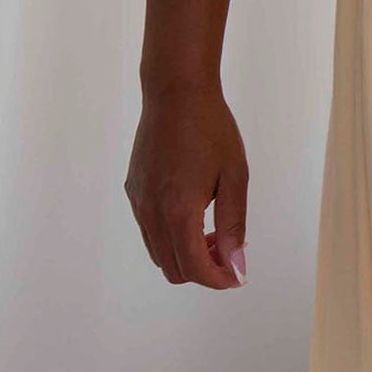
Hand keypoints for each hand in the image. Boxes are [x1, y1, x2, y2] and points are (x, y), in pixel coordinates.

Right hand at [125, 79, 248, 288]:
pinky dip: (171, 237)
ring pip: (159, 253)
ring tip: (214, 230)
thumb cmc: (211, 129)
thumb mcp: (235, 177)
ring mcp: (138, 202)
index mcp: (178, 210)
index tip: (238, 275)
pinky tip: (194, 213)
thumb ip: (234, 224)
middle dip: (204, 270)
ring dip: (187, 255)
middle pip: (173, 270)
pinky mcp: (133, 190)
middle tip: (230, 249)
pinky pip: (149, 231)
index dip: (219, 280)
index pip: (194, 268)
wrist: (175, 92)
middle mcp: (151, 212)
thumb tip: (235, 265)